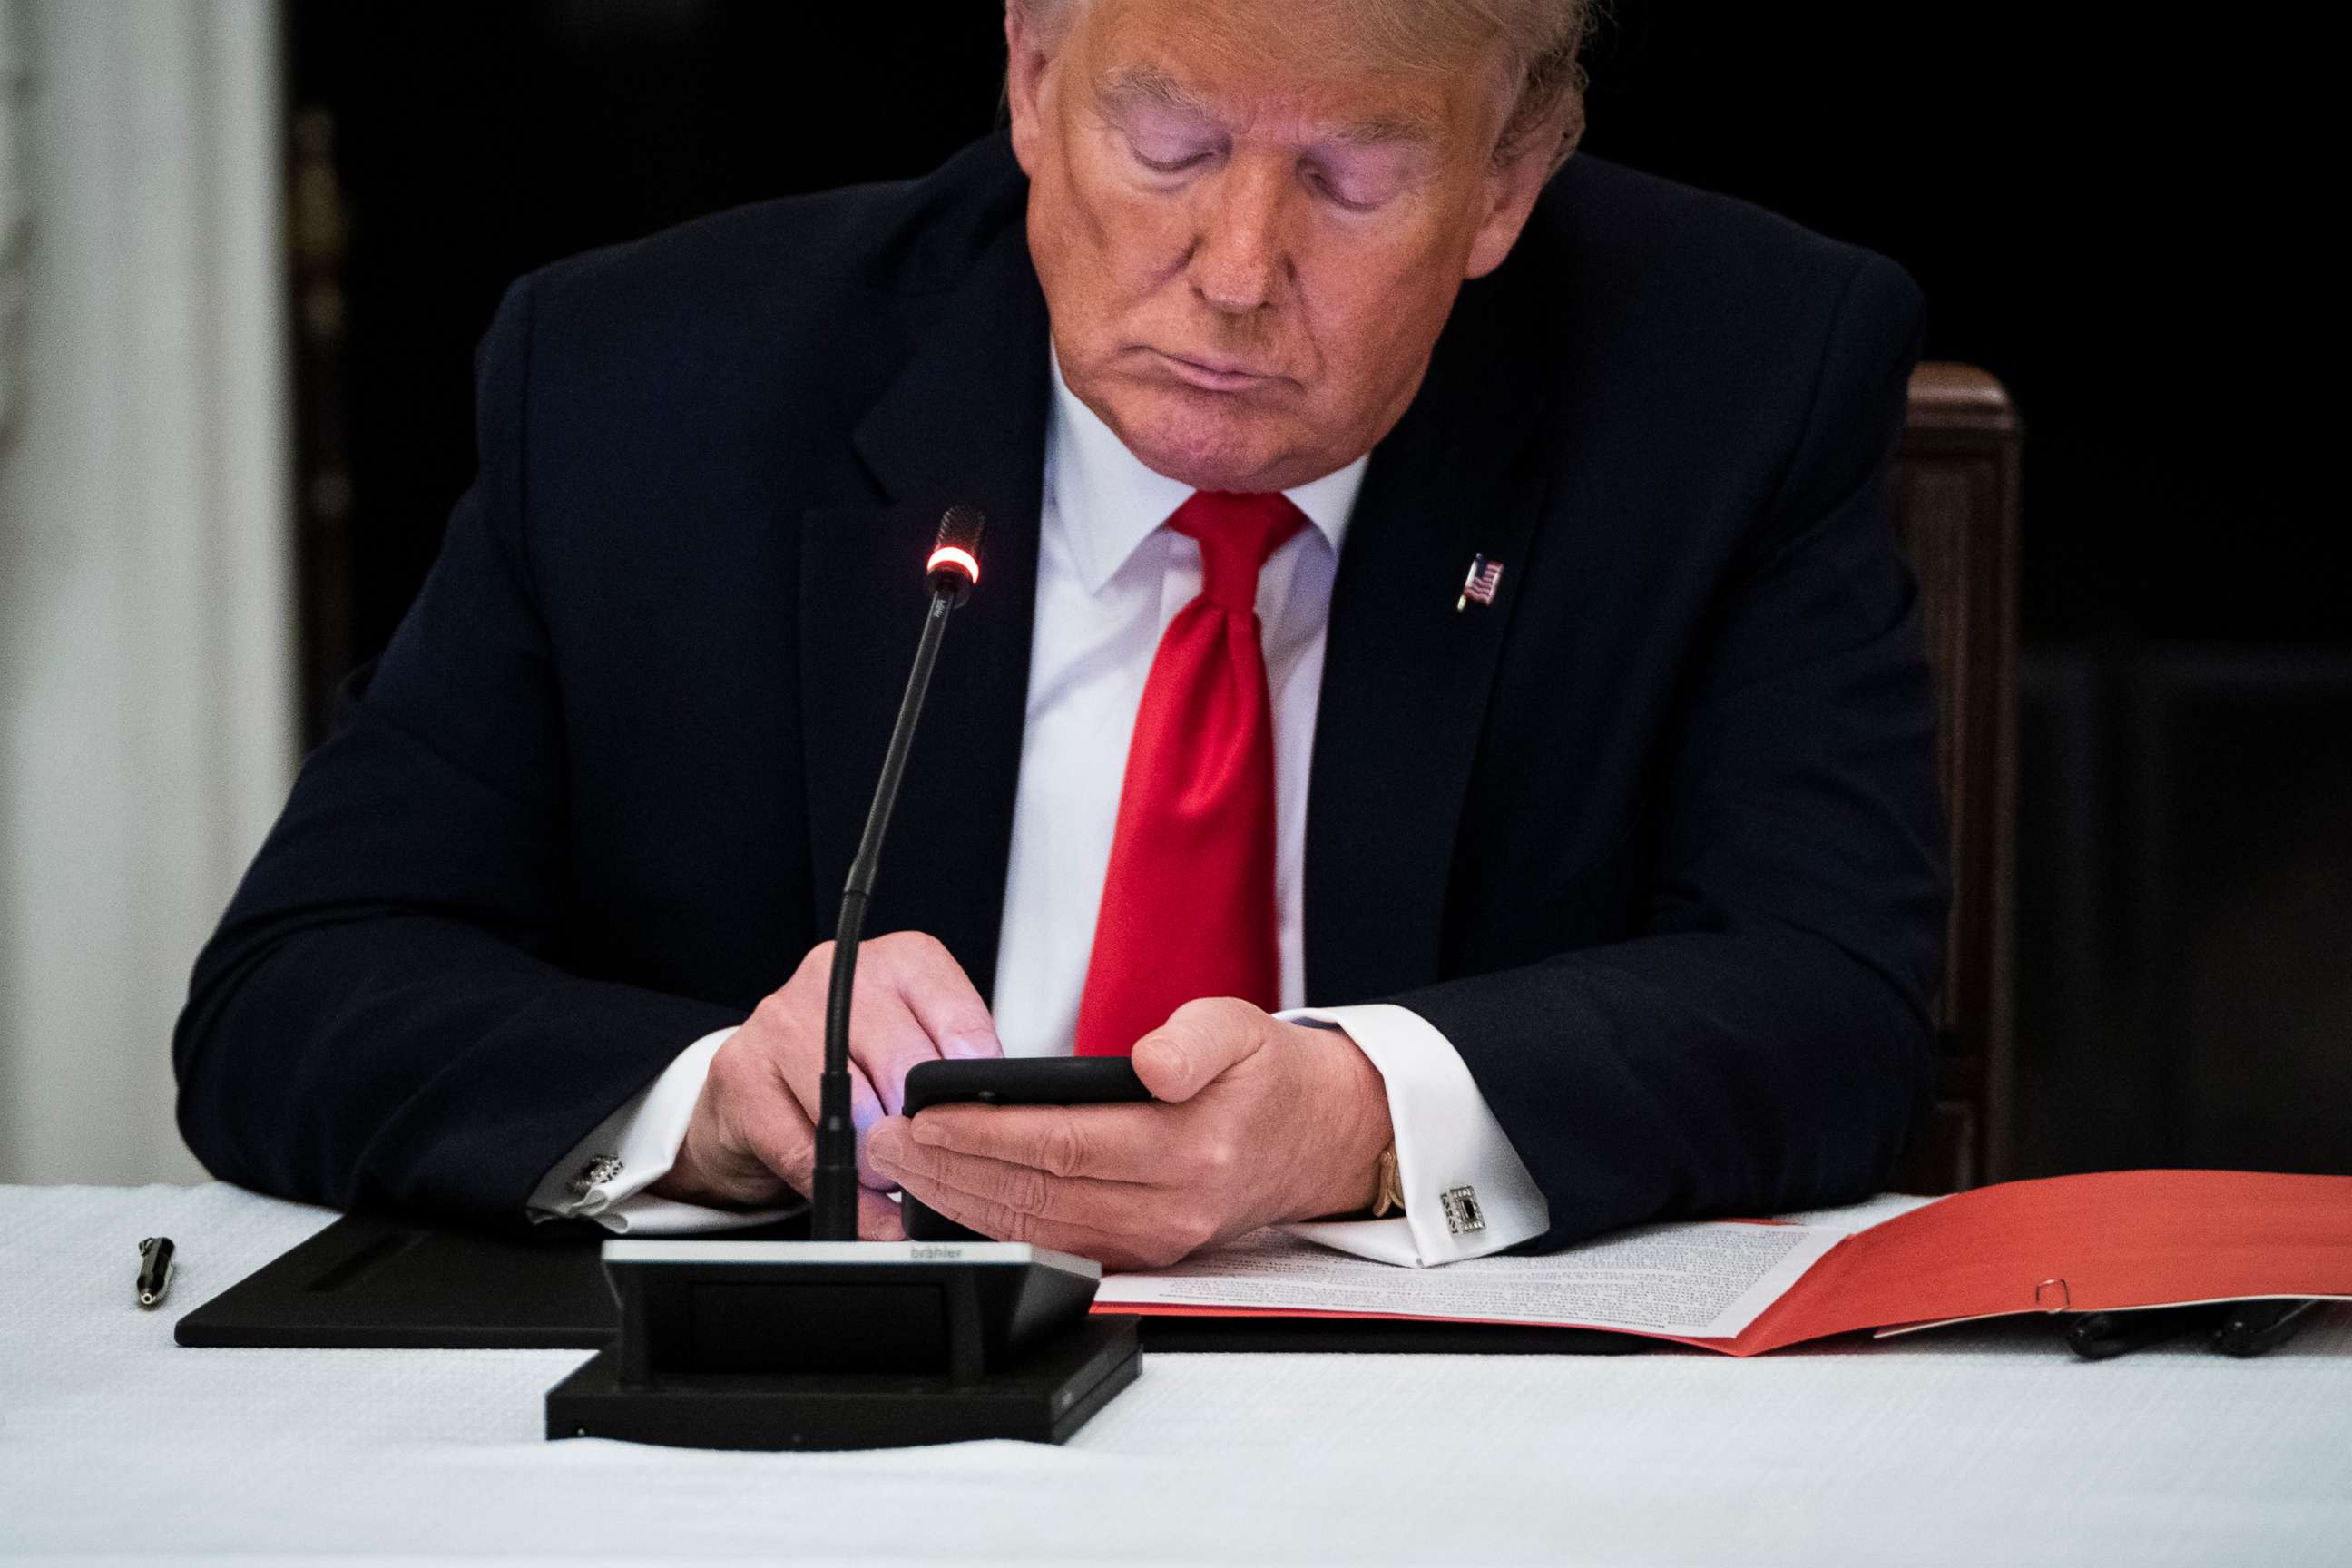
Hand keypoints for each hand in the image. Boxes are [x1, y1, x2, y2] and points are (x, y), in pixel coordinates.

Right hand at [649, 932, 1000, 1237]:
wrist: (754, 1092)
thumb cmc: (854, 1068)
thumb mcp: (914, 1051)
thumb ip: (952, 1071)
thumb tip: (992, 1123)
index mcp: (899, 962)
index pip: (956, 1013)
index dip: (972, 1077)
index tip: (980, 1117)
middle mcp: (839, 976)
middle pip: (904, 1062)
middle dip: (924, 1127)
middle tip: (933, 1161)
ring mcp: (782, 1016)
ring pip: (853, 1105)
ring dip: (882, 1158)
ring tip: (894, 1178)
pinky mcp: (739, 1068)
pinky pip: (805, 1147)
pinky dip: (845, 1191)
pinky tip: (867, 1207)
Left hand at [865, 998, 1392, 1270]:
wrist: (1315, 1138)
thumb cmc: (1265, 1077)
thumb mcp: (1241, 1028)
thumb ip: (1196, 1040)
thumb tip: (1153, 1064)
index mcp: (1191, 1149)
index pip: (1064, 1143)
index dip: (987, 1131)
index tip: (928, 1113)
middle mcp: (1170, 1208)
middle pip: (1037, 1193)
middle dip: (952, 1168)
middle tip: (890, 1140)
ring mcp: (1155, 1242)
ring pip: (1037, 1228)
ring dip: (961, 1201)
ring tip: (905, 1167)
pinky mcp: (1143, 1257)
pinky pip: (1055, 1245)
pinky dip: (997, 1225)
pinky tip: (956, 1199)